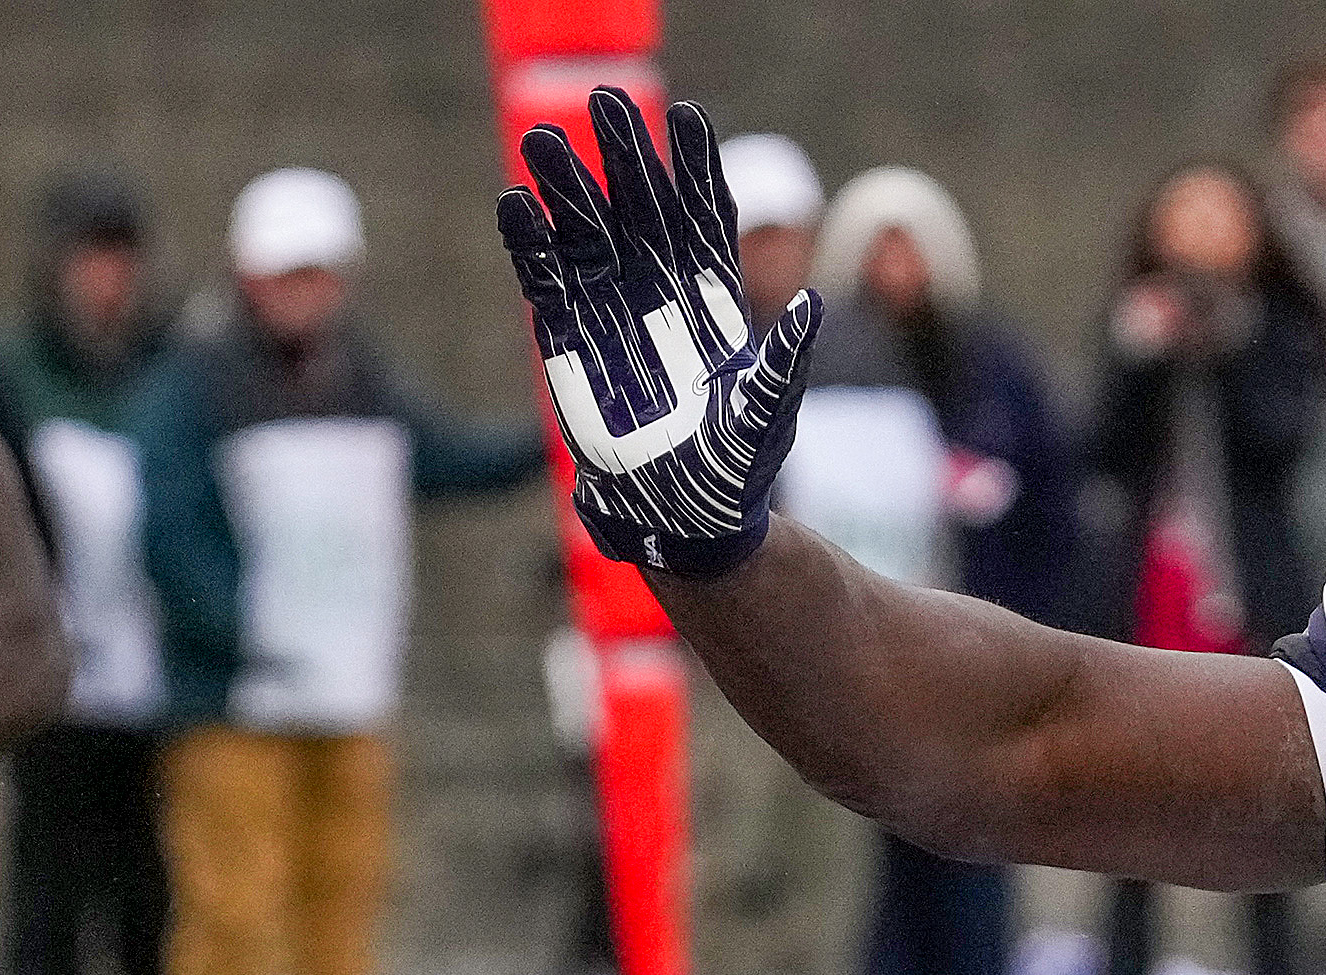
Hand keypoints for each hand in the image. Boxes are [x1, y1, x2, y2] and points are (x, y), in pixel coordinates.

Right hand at [499, 88, 818, 580]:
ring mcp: (610, 313)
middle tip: (607, 103)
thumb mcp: (767, 414)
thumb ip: (783, 362)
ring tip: (542, 141)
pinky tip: (514, 206)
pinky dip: (530, 247)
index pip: (702, 219)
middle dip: (625, 158)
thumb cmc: (734, 472)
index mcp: (711, 300)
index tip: (690, 118)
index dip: (694, 171)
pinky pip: (546, 283)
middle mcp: (658, 295)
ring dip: (566, 190)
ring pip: (587, 236)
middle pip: (639, 211)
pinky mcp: (569, 343)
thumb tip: (811, 307)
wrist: (681, 519)